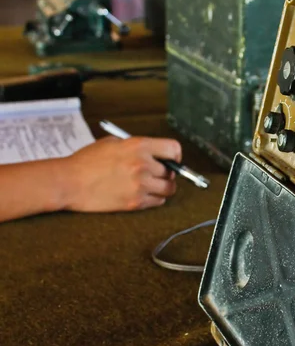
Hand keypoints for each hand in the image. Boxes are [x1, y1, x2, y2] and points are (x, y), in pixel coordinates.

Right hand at [63, 136, 181, 211]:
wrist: (69, 182)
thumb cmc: (87, 161)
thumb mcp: (113, 143)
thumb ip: (136, 147)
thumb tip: (154, 154)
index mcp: (138, 146)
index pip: (173, 149)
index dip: (174, 155)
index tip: (170, 159)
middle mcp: (143, 165)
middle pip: (171, 171)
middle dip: (165, 172)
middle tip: (155, 173)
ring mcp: (140, 185)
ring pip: (168, 188)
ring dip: (163, 187)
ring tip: (151, 184)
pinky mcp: (135, 202)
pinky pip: (158, 202)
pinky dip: (154, 199)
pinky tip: (142, 193)